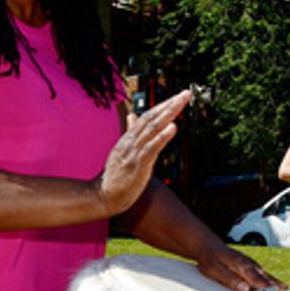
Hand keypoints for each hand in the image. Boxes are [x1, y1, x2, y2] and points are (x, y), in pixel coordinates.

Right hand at [93, 90, 190, 216]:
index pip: (147, 116)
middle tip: (185, 93)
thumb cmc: (116, 176)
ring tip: (181, 103)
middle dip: (169, 105)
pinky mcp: (138, 165)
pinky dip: (162, 137)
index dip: (162, 106)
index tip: (178, 96)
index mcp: (129, 139)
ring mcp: (134, 152)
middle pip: (151, 118)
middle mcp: (131, 142)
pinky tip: (173, 128)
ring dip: (168, 115)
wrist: (103, 196)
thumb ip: (130, 133)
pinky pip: (151, 148)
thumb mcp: (122, 150)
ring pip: (152, 129)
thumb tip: (132, 115)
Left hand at [197, 241, 281, 290]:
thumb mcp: (214, 270)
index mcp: (241, 266)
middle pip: (266, 278)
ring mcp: (252, 266)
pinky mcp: (252, 268)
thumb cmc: (211, 258)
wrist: (210, 246)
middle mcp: (250, 265)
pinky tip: (278, 287)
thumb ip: (230, 279)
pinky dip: (272, 282)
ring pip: (267, 276)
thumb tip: (244, 289)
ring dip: (276, 285)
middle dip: (275, 288)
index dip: (266, 289)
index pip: (256, 280)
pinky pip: (264, 276)